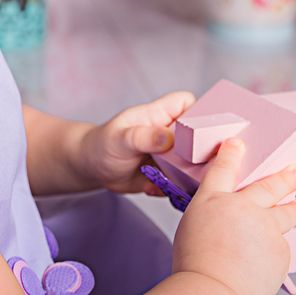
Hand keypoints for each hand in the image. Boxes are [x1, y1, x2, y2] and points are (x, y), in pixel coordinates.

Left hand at [76, 91, 195, 193]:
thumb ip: (144, 136)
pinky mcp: (169, 176)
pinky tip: (151, 187)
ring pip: (195, 164)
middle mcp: (172, 134)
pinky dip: (171, 190)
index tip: (202, 133)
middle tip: (192, 166)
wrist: (93, 168)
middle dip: (202, 152)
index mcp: (163, 114)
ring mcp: (172, 156)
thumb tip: (169, 138)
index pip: (192, 104)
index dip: (201, 115)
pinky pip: (181, 184)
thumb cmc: (103, 143)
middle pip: (201, 137)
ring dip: (187, 176)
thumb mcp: (120, 138)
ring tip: (168, 180)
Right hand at [173, 138, 295, 294]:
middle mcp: (241, 207)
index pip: (223, 168)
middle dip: (286, 176)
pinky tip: (264, 263)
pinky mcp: (280, 248)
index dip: (231, 153)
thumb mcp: (192, 228)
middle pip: (269, 184)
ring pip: (286, 213)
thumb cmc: (195, 265)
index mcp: (211, 200)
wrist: (214, 290)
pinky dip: (275, 252)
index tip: (238, 144)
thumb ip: (213, 217)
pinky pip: (280, 247)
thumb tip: (226, 220)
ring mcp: (265, 226)